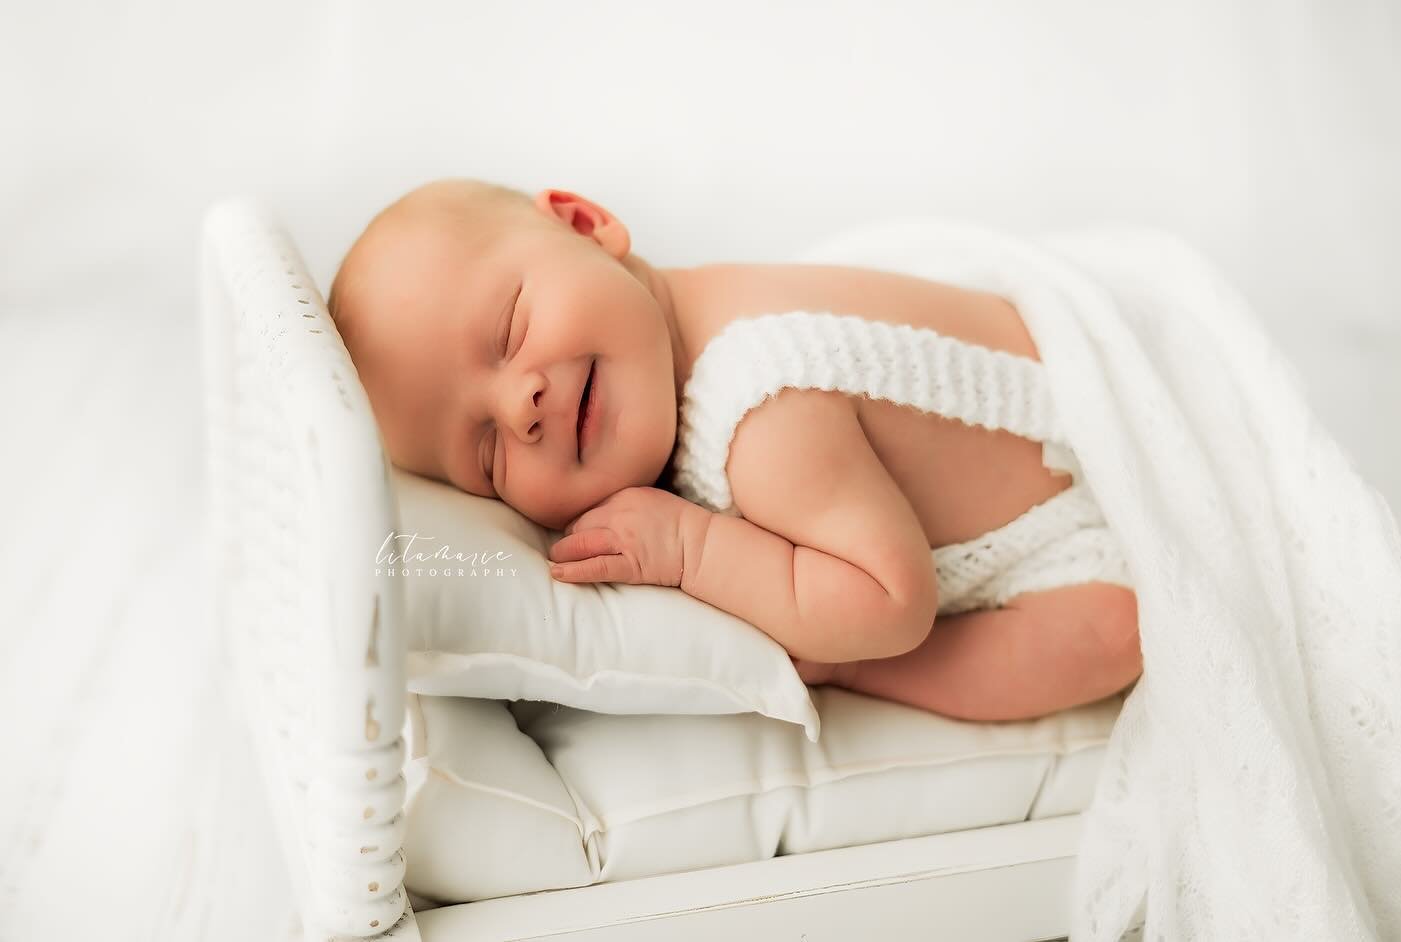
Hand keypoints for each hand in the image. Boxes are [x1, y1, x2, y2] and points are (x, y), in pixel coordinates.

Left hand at [548, 486, 708, 587]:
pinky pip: (596, 567)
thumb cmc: (679, 522)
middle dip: (568, 537)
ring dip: (563, 553)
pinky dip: (574, 571)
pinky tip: (558, 573)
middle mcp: (620, 515)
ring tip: (555, 560)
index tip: (573, 531)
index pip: (589, 508)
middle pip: (579, 524)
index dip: (578, 521)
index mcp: (624, 495)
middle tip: (562, 548)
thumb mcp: (650, 498)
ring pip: (581, 544)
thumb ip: (623, 502)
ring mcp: (624, 540)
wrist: (701, 544)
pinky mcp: (630, 564)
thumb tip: (599, 513)